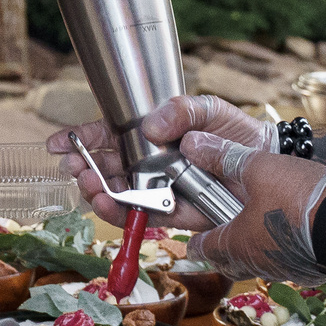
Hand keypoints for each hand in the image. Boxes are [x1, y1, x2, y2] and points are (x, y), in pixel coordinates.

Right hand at [46, 94, 268, 229]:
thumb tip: (151, 125)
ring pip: (116, 195)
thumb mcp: (207, 108)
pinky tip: (111, 206)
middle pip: (104, 168)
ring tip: (91, 188)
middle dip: (83, 169)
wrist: (267, 162)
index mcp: (148, 135)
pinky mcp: (172, 215)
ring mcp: (157, 190)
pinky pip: (141, 217)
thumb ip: (180, 110)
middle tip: (76, 169)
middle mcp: (147, 164)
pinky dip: (123, 214)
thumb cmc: (235, 131)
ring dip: (98, 193)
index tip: (57, 144)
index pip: (106, 136)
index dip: (80, 140)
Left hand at [175, 132, 325, 285]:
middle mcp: (258, 263)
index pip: (203, 250)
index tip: (191, 241)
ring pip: (258, 263)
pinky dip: (280, 250)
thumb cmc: (301, 199)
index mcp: (236, 244)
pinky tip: (288, 233)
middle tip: (219, 235)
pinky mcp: (309, 269)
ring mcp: (285, 269)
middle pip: (229, 262)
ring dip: (251, 249)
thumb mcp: (257, 168)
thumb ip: (223, 156)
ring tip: (254, 229)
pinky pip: (286, 263)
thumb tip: (193, 144)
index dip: (194, 242)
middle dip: (221, 250)